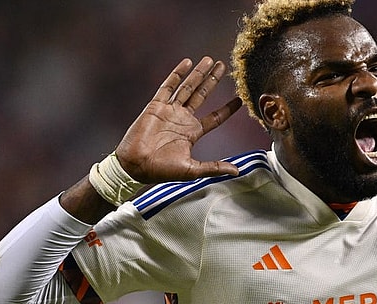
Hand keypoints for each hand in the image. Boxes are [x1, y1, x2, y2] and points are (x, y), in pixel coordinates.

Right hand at [115, 57, 241, 182]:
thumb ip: (214, 167)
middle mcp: (182, 119)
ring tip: (210, 60)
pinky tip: (186, 63)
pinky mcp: (156, 106)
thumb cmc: (162, 171)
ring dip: (198, 73)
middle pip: (202, 95)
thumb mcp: (193, 170)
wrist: (136, 166)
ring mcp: (170, 110)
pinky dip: (177, 74)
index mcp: (192, 132)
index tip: (240, 100)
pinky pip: (168, 87)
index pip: (215, 117)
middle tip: (223, 66)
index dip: (228, 108)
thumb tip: (237, 171)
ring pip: (188, 87)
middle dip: (213, 80)